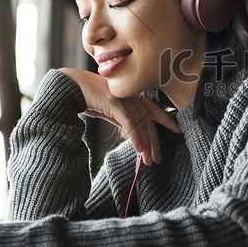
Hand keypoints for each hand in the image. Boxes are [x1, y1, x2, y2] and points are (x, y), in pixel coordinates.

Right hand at [59, 68, 180, 164]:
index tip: (178, 130)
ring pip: (142, 124)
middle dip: (155, 141)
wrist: (69, 85)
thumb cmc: (87, 97)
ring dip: (147, 145)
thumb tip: (132, 132)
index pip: (154, 109)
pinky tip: (140, 150)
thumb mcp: (108, 109)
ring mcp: (124, 98)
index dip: (167, 120)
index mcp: (131, 95)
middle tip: (158, 159)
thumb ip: (120, 118)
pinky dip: (136, 137)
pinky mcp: (115, 103)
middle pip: (150, 121)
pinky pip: (130, 123)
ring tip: (149, 161)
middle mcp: (131, 95)